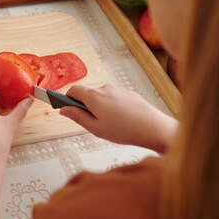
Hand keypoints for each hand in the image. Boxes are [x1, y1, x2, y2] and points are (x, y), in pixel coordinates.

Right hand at [61, 84, 177, 152]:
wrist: (154, 128)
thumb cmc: (126, 130)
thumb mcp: (96, 128)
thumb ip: (78, 117)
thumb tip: (64, 110)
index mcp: (93, 96)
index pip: (73, 90)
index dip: (68, 99)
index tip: (67, 108)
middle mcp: (104, 88)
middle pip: (87, 93)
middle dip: (86, 105)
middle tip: (94, 122)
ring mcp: (117, 89)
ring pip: (101, 96)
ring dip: (100, 106)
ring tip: (111, 123)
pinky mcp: (128, 92)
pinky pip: (113, 97)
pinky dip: (112, 105)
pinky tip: (121, 119)